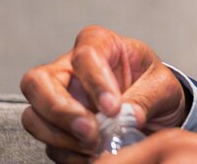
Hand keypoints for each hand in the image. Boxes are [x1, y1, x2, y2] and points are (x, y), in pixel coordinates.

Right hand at [20, 26, 188, 162]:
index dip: (95, 81)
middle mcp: (70, 69)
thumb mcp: (162, 86)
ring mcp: (59, 99)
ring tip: (95, 144)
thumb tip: (129, 115)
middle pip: (37, 81)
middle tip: (90, 130)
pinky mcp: (58, 127)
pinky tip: (91, 155)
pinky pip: (48, 143)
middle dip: (60, 110)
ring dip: (61, 136)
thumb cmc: (153, 85)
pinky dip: (69, 153)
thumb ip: (146, 98)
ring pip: (34, 115)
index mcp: (100, 44)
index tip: (113, 107)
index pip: (84, 55)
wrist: (156, 111)